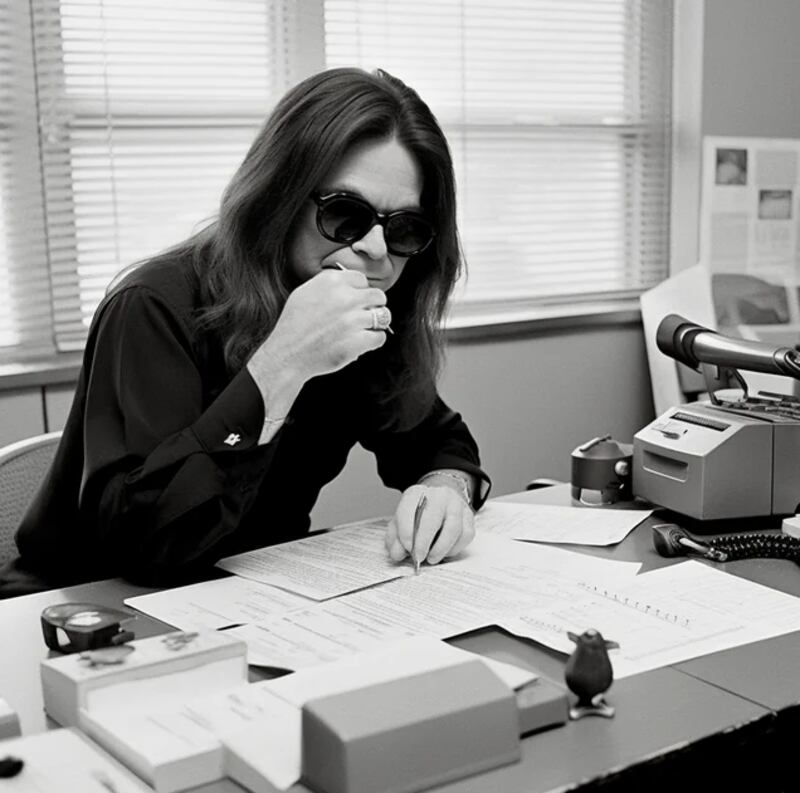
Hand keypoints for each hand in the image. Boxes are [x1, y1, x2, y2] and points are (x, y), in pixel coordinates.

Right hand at [247, 268, 387, 393]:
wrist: (287, 355)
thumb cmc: (294, 326)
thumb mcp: (304, 293)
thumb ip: (329, 284)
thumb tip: (352, 284)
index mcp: (331, 281)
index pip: (362, 279)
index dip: (360, 292)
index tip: (355, 302)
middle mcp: (344, 298)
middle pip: (378, 296)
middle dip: (374, 305)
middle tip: (364, 316)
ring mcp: (352, 320)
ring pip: (383, 316)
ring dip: (376, 323)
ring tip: (364, 330)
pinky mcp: (357, 341)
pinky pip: (380, 337)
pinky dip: (373, 341)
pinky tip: (361, 343)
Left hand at [386, 484, 475, 566]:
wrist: (439, 503)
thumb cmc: (417, 517)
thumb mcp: (399, 524)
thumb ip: (395, 540)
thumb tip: (398, 554)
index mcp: (416, 494)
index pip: (410, 510)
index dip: (407, 532)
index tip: (407, 548)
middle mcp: (438, 495)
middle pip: (433, 518)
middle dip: (424, 542)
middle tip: (419, 558)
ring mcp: (456, 505)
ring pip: (453, 529)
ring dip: (441, 548)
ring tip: (431, 558)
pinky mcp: (469, 517)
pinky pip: (465, 535)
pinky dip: (454, 548)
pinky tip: (445, 551)